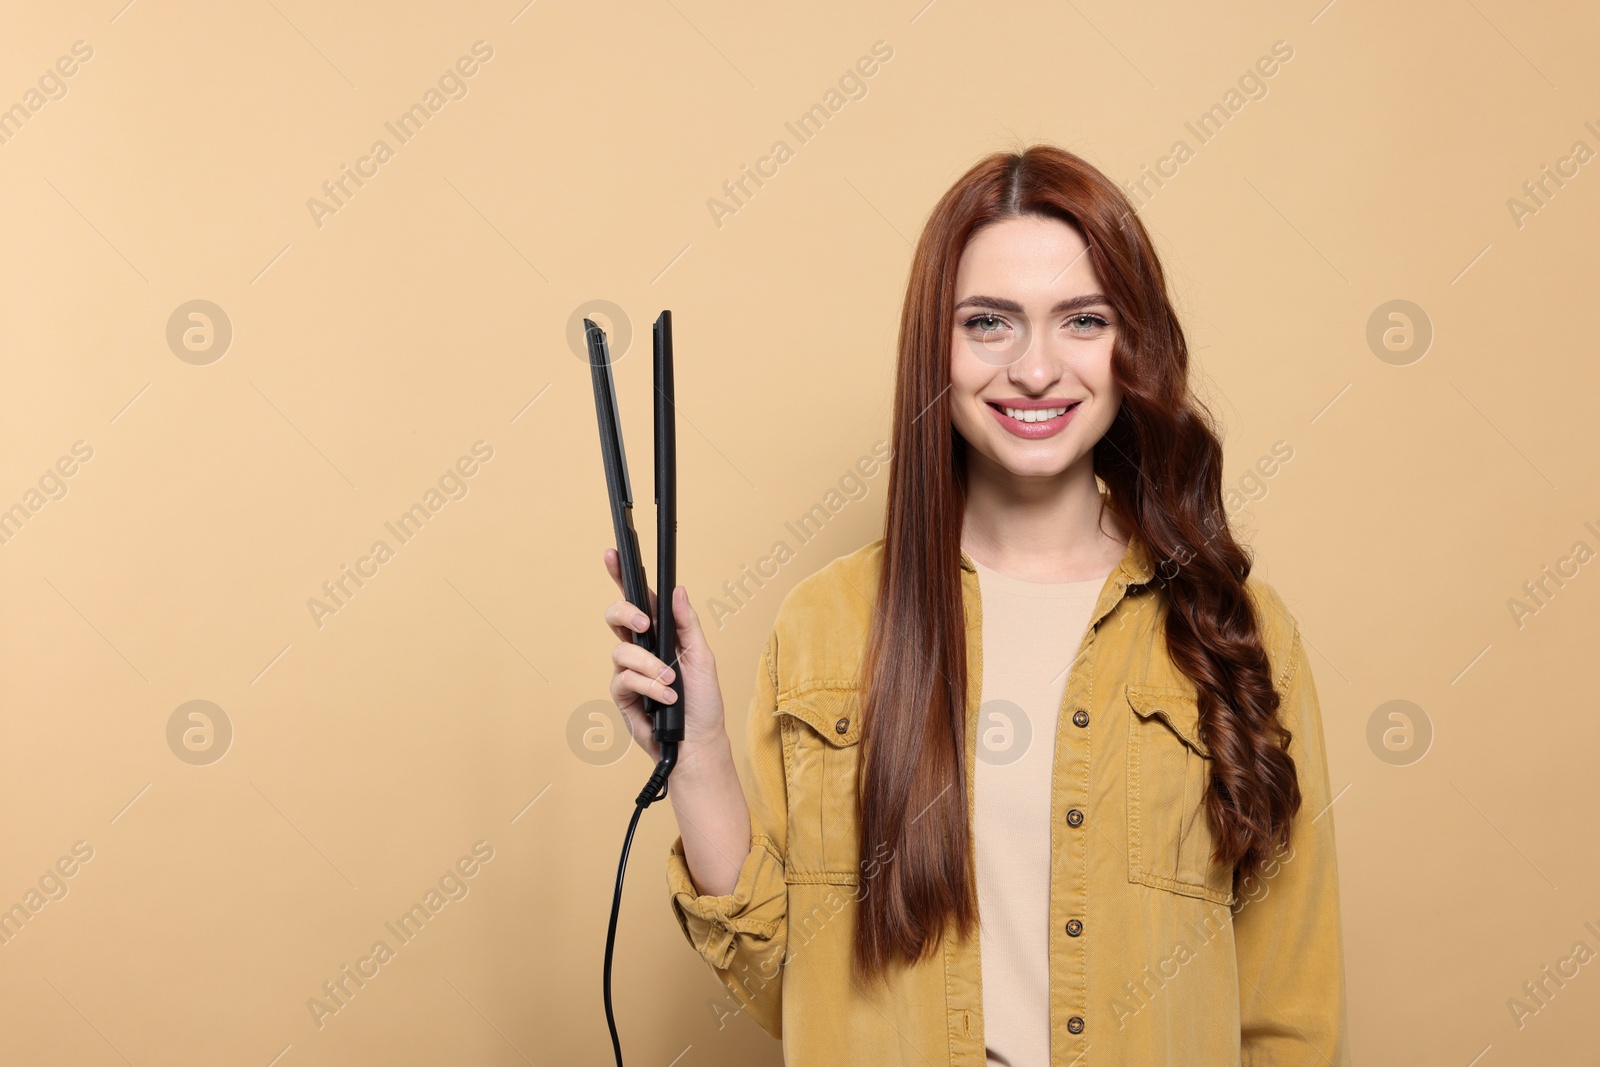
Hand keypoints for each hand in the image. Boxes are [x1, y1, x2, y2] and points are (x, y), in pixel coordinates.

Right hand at [601, 549, 728, 773]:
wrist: (698, 742)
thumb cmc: (703, 702)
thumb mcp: (703, 657)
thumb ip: (688, 624)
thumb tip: (678, 591)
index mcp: (661, 634)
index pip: (639, 599)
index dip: (622, 575)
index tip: (613, 554)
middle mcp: (641, 650)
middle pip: (616, 617)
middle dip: (626, 614)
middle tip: (644, 624)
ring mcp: (629, 672)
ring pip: (621, 652)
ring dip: (649, 666)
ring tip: (671, 680)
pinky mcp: (623, 696)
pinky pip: (625, 680)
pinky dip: (649, 686)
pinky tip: (666, 696)